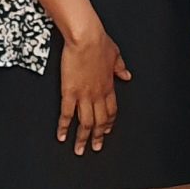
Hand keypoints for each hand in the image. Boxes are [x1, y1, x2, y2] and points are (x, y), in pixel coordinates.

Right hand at [59, 27, 130, 154]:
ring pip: (86, 122)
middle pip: (100, 121)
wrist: (86, 38)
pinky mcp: (69, 92)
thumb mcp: (115, 54)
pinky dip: (64, 127)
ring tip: (80, 150)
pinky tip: (62, 136)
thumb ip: (120, 68)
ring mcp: (84, 95)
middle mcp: (98, 94)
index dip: (109, 123)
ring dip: (83, 138)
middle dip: (98, 137)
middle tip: (95, 148)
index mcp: (108, 86)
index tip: (107, 130)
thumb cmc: (99, 42)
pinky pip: (67, 114)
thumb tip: (127, 75)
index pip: (111, 110)